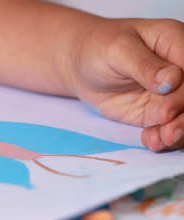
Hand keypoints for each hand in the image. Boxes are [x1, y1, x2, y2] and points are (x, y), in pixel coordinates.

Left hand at [69, 18, 183, 151]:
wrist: (81, 67)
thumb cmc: (99, 48)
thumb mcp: (118, 51)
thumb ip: (145, 66)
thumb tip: (172, 80)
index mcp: (175, 42)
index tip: (167, 110)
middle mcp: (180, 69)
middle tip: (168, 130)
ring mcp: (171, 93)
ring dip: (179, 131)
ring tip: (162, 140)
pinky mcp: (159, 112)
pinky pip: (169, 128)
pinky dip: (164, 138)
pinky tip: (152, 141)